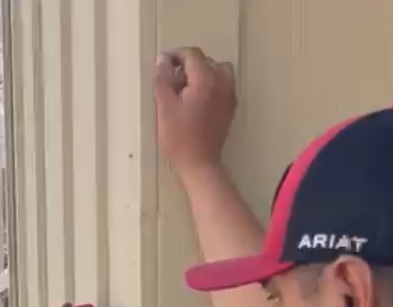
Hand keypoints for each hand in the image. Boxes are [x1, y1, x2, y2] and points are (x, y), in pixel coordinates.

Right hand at [153, 47, 236, 178]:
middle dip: (188, 67)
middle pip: (205, 61)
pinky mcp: (230, 107)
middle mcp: (222, 82)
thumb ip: (163, 79)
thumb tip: (162, 60)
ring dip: (202, 74)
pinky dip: (211, 85)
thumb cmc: (180, 139)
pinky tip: (198, 101)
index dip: (176, 55)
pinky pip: (223, 85)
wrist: (200, 165)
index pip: (192, 54)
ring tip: (187, 90)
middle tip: (173, 83)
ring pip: (217, 70)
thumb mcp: (165, 108)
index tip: (164, 65)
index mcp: (206, 79)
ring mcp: (229, 95)